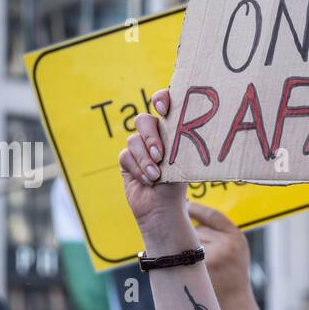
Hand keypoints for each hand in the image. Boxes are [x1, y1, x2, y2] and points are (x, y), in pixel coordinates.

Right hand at [119, 92, 190, 249]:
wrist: (164, 210)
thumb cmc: (179, 186)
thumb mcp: (183, 163)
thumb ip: (178, 144)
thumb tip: (183, 128)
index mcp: (171, 130)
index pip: (164, 104)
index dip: (161, 99)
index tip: (163, 109)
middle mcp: (154, 136)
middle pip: (143, 120)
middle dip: (151, 136)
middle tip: (160, 154)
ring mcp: (138, 147)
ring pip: (133, 140)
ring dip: (145, 159)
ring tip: (156, 176)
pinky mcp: (126, 160)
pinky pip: (125, 156)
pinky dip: (137, 169)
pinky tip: (148, 181)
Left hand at [188, 202, 250, 303]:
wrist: (234, 307)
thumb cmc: (230, 278)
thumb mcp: (233, 251)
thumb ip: (218, 233)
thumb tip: (187, 210)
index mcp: (236, 238)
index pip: (212, 216)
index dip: (196, 210)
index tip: (185, 207)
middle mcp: (226, 245)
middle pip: (197, 229)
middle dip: (191, 237)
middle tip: (192, 252)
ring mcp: (212, 257)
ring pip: (187, 242)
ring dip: (184, 249)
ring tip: (194, 265)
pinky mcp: (199, 269)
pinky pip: (180, 255)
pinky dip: (178, 259)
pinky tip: (185, 268)